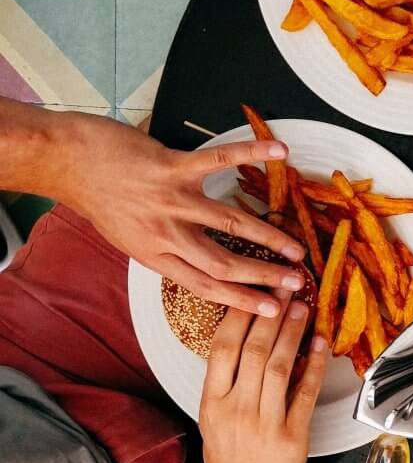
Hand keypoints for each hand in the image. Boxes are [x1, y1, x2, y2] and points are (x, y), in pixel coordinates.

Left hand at [54, 112, 306, 316]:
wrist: (65, 162)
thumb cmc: (98, 199)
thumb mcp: (128, 240)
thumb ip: (166, 251)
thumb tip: (200, 263)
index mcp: (155, 256)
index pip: (205, 286)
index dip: (242, 301)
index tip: (272, 310)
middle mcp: (165, 233)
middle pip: (224, 263)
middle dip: (264, 276)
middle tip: (296, 282)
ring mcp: (170, 200)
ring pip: (229, 223)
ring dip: (268, 236)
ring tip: (296, 247)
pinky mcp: (171, 167)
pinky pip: (219, 161)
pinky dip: (251, 153)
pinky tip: (279, 152)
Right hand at [199, 296, 327, 462]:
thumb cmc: (229, 456)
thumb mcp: (214, 416)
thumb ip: (227, 379)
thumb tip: (250, 335)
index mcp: (212, 402)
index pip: (223, 348)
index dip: (240, 315)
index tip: (254, 291)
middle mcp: (236, 409)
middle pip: (255, 351)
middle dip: (271, 315)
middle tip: (285, 288)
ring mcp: (265, 423)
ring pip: (280, 367)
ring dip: (293, 334)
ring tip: (302, 308)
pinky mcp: (292, 437)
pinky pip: (306, 394)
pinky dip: (315, 367)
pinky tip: (321, 345)